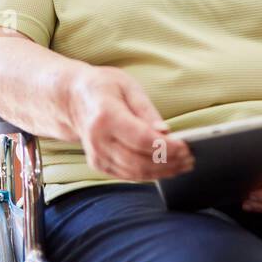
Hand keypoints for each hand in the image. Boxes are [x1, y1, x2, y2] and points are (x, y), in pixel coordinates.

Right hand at [67, 66, 193, 180]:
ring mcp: (96, 155)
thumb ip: (146, 111)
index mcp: (105, 116)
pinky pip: (128, 175)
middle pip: (139, 161)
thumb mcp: (127, 86)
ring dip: (162, 172)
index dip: (166, 147)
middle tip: (190, 158)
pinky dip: (150, 174)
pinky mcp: (99, 164)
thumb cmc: (102, 87)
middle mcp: (98, 140)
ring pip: (135, 172)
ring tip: (183, 165)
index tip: (186, 147)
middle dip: (169, 162)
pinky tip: (166, 168)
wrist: (71, 98)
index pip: (141, 139)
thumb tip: (165, 132)